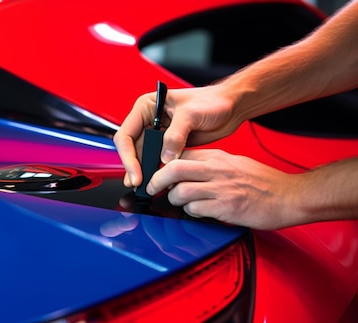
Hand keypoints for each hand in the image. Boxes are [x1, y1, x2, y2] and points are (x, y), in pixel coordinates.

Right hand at [113, 85, 243, 187]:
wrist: (230, 107)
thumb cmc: (213, 101)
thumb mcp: (191, 114)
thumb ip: (176, 136)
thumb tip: (165, 157)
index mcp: (147, 107)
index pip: (126, 135)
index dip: (128, 156)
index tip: (136, 173)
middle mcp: (149, 120)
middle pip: (132, 148)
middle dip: (134, 167)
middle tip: (139, 184)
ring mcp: (159, 133)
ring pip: (143, 156)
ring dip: (144, 171)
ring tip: (146, 186)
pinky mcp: (169, 144)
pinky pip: (157, 160)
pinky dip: (157, 171)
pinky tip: (159, 180)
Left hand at [148, 149, 300, 229]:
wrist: (290, 197)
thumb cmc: (264, 182)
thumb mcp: (234, 163)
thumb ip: (209, 165)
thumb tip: (184, 169)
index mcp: (218, 157)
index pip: (180, 154)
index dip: (163, 164)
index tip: (158, 173)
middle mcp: (217, 170)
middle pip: (173, 169)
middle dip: (156, 180)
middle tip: (152, 188)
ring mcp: (221, 189)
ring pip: (180, 192)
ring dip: (174, 200)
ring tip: (179, 202)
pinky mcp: (226, 208)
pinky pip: (195, 210)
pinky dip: (191, 212)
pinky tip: (198, 211)